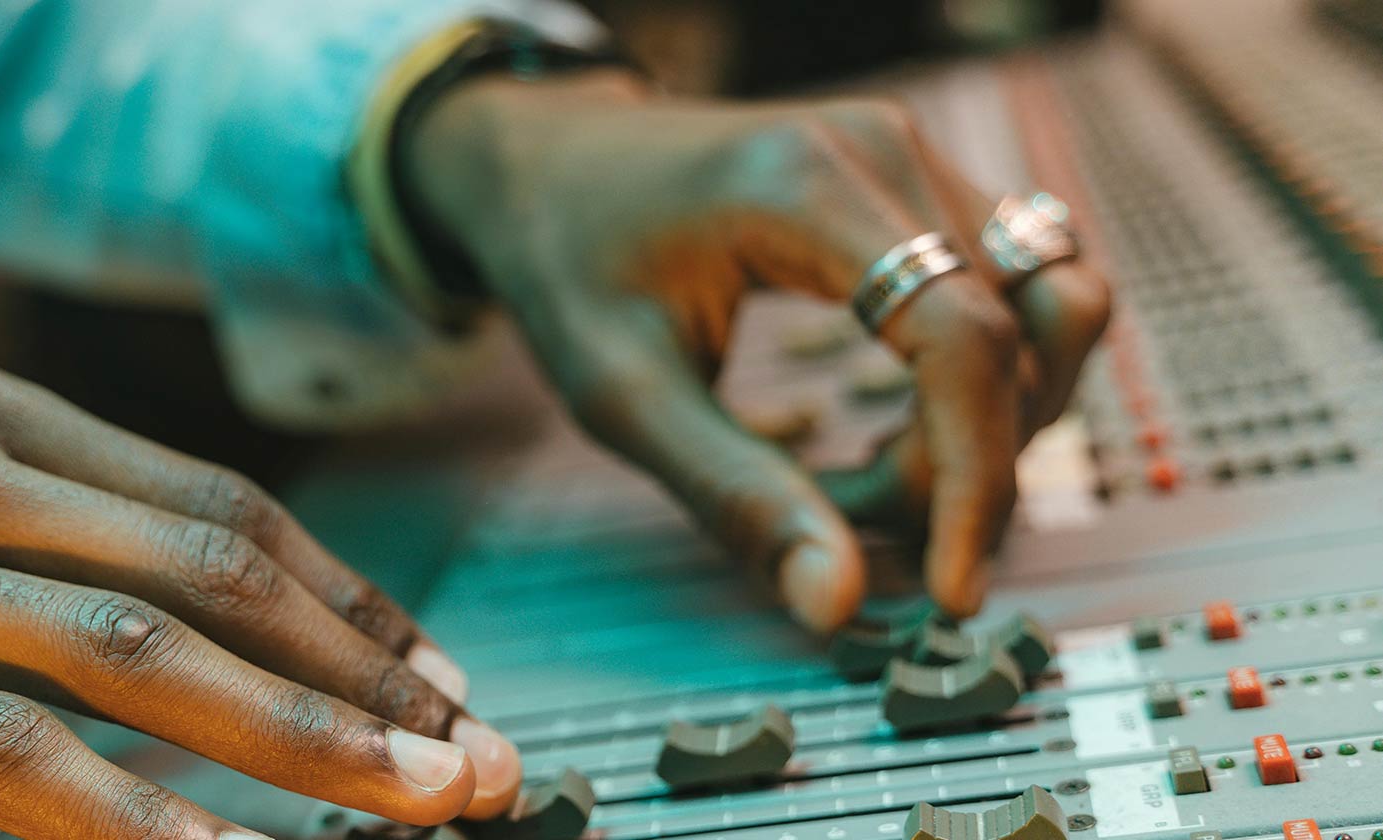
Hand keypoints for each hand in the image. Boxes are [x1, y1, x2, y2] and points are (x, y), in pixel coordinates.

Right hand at [0, 356, 521, 837]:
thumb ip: (20, 532)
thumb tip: (170, 615)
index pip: (218, 507)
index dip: (351, 598)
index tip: (436, 676)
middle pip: (214, 574)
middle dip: (367, 675)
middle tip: (477, 758)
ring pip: (137, 655)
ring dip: (296, 739)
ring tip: (412, 804)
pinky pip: (2, 754)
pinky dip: (131, 816)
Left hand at [409, 72, 1109, 628]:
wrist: (549, 161)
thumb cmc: (569, 261)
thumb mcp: (621, 393)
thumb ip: (732, 494)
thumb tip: (837, 603)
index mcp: (805, 184)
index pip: (961, 335)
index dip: (975, 477)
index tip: (950, 590)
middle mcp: (885, 151)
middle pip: (1024, 330)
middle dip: (968, 463)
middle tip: (850, 517)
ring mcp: (915, 160)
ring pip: (1047, 312)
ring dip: (990, 424)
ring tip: (863, 475)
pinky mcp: (925, 189)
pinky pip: (1014, 297)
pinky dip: (982, 387)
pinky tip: (888, 431)